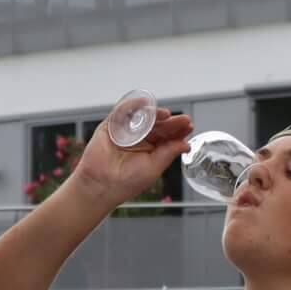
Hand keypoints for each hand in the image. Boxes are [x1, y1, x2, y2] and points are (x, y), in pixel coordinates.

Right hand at [69, 110, 192, 206]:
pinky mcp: (111, 126)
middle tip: (182, 120)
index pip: (167, 136)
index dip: (178, 131)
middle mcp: (139, 139)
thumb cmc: (126, 182)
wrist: (102, 186)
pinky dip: (133, 105)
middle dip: (171, 122)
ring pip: (143, 117)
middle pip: (158, 125)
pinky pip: (123, 112)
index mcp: (151, 150)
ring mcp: (126, 132)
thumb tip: (186, 144)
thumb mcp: (154, 168)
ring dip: (155, 114)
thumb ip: (169, 153)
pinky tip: (144, 104)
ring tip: (166, 115)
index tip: (188, 126)